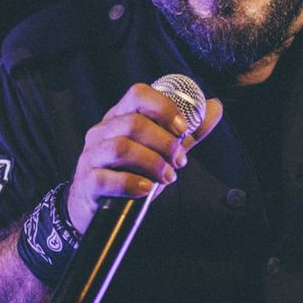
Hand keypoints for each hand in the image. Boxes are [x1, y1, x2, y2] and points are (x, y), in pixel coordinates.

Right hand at [66, 83, 223, 233]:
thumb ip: (188, 132)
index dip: (164, 107)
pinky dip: (131, 183)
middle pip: (133, 123)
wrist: (100, 208)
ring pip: (121, 148)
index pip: (138, 94)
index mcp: (119, 117)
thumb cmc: (132, 174)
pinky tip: (146, 190)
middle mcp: (102, 132)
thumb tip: (215, 106)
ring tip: (167, 177)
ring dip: (152, 163)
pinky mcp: (87, 182)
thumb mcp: (162, 151)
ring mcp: (91, 156)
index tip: (183, 129)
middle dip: (164, 143)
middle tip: (180, 161)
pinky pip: (106, 178)